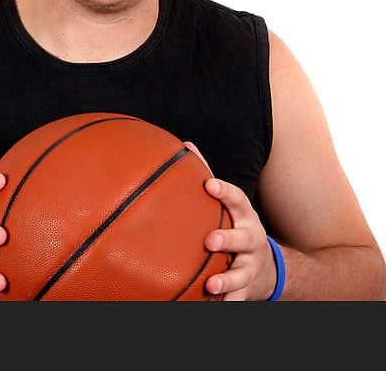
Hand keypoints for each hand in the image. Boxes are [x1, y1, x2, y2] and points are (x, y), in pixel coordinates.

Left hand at [185, 141, 277, 300]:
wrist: (268, 268)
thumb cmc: (235, 227)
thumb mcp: (228, 204)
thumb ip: (206, 174)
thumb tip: (185, 146)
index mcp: (243, 216)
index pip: (238, 200)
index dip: (224, 192)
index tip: (208, 185)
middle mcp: (251, 240)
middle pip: (243, 238)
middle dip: (228, 239)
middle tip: (209, 241)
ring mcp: (251, 266)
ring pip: (242, 274)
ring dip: (227, 279)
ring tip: (211, 284)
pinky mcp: (248, 290)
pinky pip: (239, 300)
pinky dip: (229, 304)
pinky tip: (216, 306)